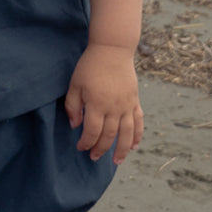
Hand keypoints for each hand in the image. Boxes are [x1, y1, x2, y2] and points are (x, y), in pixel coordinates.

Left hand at [64, 45, 143, 161]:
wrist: (112, 50)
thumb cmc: (90, 66)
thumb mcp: (75, 84)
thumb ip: (73, 105)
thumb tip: (75, 125)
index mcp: (97, 104)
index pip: (92, 131)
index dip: (86, 142)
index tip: (80, 147)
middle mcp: (114, 108)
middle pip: (109, 135)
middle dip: (100, 149)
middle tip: (94, 157)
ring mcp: (126, 105)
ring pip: (126, 133)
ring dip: (121, 150)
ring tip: (117, 162)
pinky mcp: (135, 101)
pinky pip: (138, 122)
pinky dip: (137, 135)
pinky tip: (134, 146)